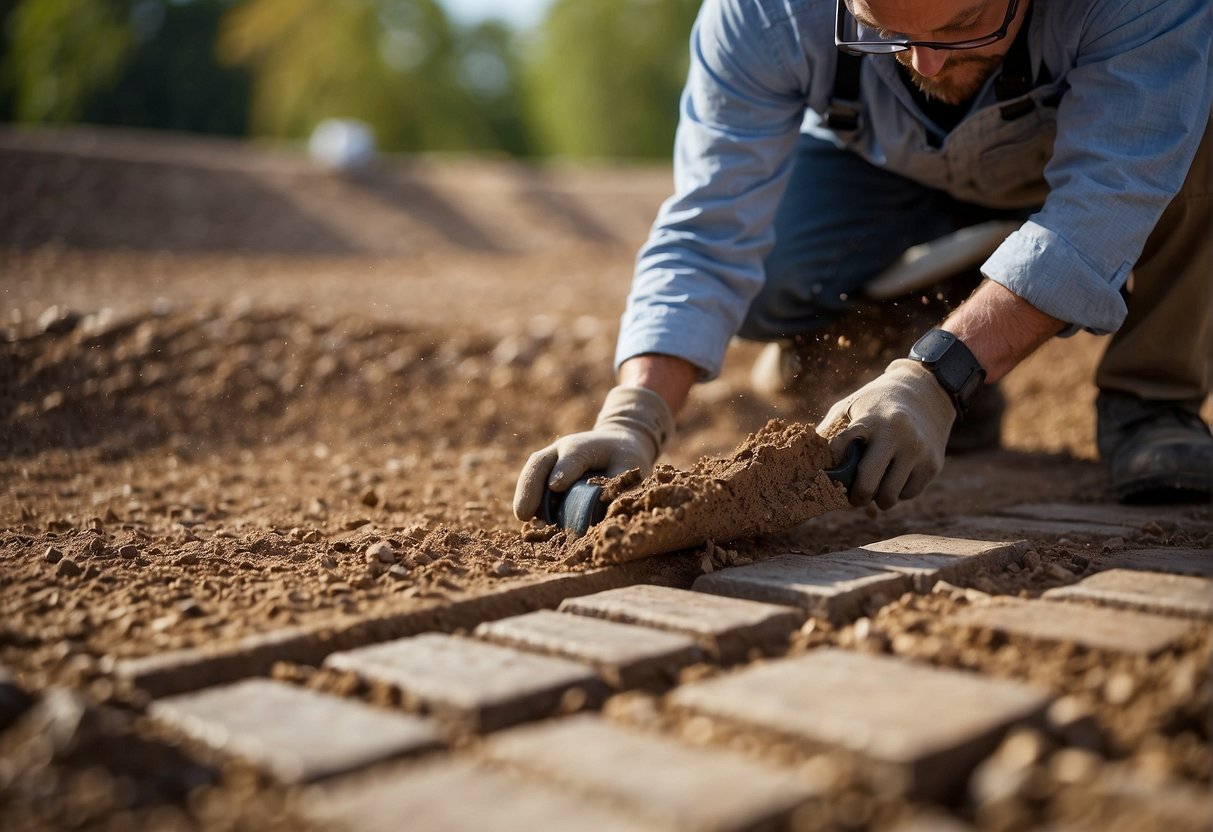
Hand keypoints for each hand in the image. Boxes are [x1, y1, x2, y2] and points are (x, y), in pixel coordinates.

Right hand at [513, 386, 674, 520]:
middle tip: (524, 512)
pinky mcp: (545, 471)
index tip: (556, 487)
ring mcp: (550, 459)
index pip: (572, 457)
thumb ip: (616, 483)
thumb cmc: (622, 456)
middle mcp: (561, 450)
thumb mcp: (629, 466)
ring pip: (531, 473)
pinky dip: (528, 499)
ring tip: (523, 517)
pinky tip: (528, 518)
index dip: (564, 472)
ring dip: (525, 495)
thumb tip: (602, 509)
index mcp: (584, 446)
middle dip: (531, 488)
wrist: (614, 443)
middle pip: (540, 464)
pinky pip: (532, 482)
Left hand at [817, 359, 955, 509]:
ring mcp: (917, 451)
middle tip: (853, 495)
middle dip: (856, 496)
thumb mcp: (850, 406)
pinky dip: (899, 491)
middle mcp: (896, 436)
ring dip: (879, 497)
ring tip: (875, 485)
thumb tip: (808, 464)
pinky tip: (896, 475)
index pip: (839, 449)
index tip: (830, 472)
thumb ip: (829, 431)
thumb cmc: (877, 403)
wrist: (926, 392)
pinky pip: (909, 494)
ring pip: (889, 496)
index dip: (831, 467)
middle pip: (867, 485)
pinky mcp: (933, 464)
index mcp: (870, 420)